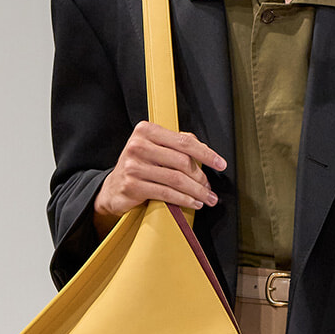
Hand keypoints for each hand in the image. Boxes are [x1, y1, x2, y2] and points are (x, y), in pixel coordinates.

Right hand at [94, 122, 225, 232]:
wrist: (113, 188)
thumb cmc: (139, 167)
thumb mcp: (155, 148)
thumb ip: (177, 144)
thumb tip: (204, 149)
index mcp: (146, 130)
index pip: (184, 141)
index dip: (206, 154)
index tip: (221, 164)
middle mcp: (138, 145)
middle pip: (182, 161)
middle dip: (201, 177)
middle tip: (210, 187)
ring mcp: (133, 166)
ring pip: (176, 179)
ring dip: (197, 191)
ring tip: (207, 198)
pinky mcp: (132, 185)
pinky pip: (166, 193)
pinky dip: (184, 199)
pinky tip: (193, 202)